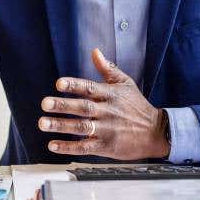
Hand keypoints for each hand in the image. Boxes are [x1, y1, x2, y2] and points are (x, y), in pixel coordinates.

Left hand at [38, 48, 170, 160]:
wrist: (156, 132)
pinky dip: (69, 147)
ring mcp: (106, 129)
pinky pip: (85, 147)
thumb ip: (108, 69)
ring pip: (81, 127)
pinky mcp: (106, 146)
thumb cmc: (138, 107)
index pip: (90, 88)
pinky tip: (53, 145)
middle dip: (63, 105)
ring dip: (61, 126)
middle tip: (45, 103)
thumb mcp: (126, 84)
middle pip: (82, 107)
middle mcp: (107, 111)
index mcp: (110, 95)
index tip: (59, 83)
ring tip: (43, 123)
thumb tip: (95, 52)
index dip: (74, 85)